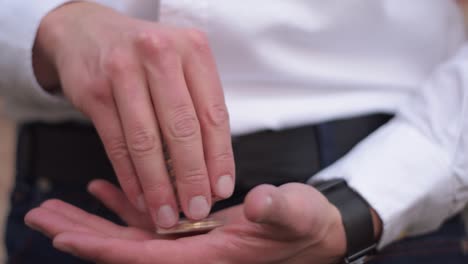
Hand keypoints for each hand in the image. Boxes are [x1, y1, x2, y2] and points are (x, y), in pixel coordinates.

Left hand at [25, 180, 346, 263]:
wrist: (317, 229)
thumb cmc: (306, 225)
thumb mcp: (296, 213)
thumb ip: (277, 210)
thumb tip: (257, 204)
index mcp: (211, 258)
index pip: (145, 256)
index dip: (103, 246)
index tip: (64, 234)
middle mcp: (194, 255)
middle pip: (126, 250)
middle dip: (84, 234)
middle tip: (43, 217)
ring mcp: (192, 242)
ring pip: (133, 235)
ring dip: (97, 220)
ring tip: (62, 205)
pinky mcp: (195, 228)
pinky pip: (152, 219)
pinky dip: (127, 205)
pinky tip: (106, 189)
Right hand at [33, 2, 234, 227]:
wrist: (89, 32)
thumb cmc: (147, 57)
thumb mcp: (181, 66)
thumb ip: (198, 110)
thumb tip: (212, 171)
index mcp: (193, 50)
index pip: (213, 114)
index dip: (219, 157)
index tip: (221, 189)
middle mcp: (159, 56)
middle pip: (182, 129)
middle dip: (191, 177)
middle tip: (197, 209)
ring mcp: (123, 72)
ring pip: (146, 142)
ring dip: (158, 186)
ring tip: (167, 214)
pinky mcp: (94, 92)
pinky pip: (116, 144)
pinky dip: (130, 177)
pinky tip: (141, 198)